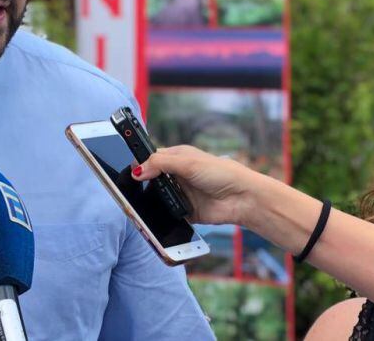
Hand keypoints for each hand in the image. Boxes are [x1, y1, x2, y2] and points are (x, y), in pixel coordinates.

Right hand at [132, 144, 261, 226]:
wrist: (244, 199)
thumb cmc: (222, 173)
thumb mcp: (187, 163)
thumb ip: (160, 164)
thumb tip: (137, 170)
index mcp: (177, 158)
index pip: (151, 158)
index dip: (139, 163)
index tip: (129, 171)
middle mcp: (177, 175)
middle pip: (151, 179)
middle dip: (141, 184)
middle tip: (130, 190)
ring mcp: (181, 194)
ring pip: (157, 197)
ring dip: (151, 200)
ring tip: (140, 204)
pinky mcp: (185, 212)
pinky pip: (167, 214)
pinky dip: (161, 216)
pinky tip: (155, 216)